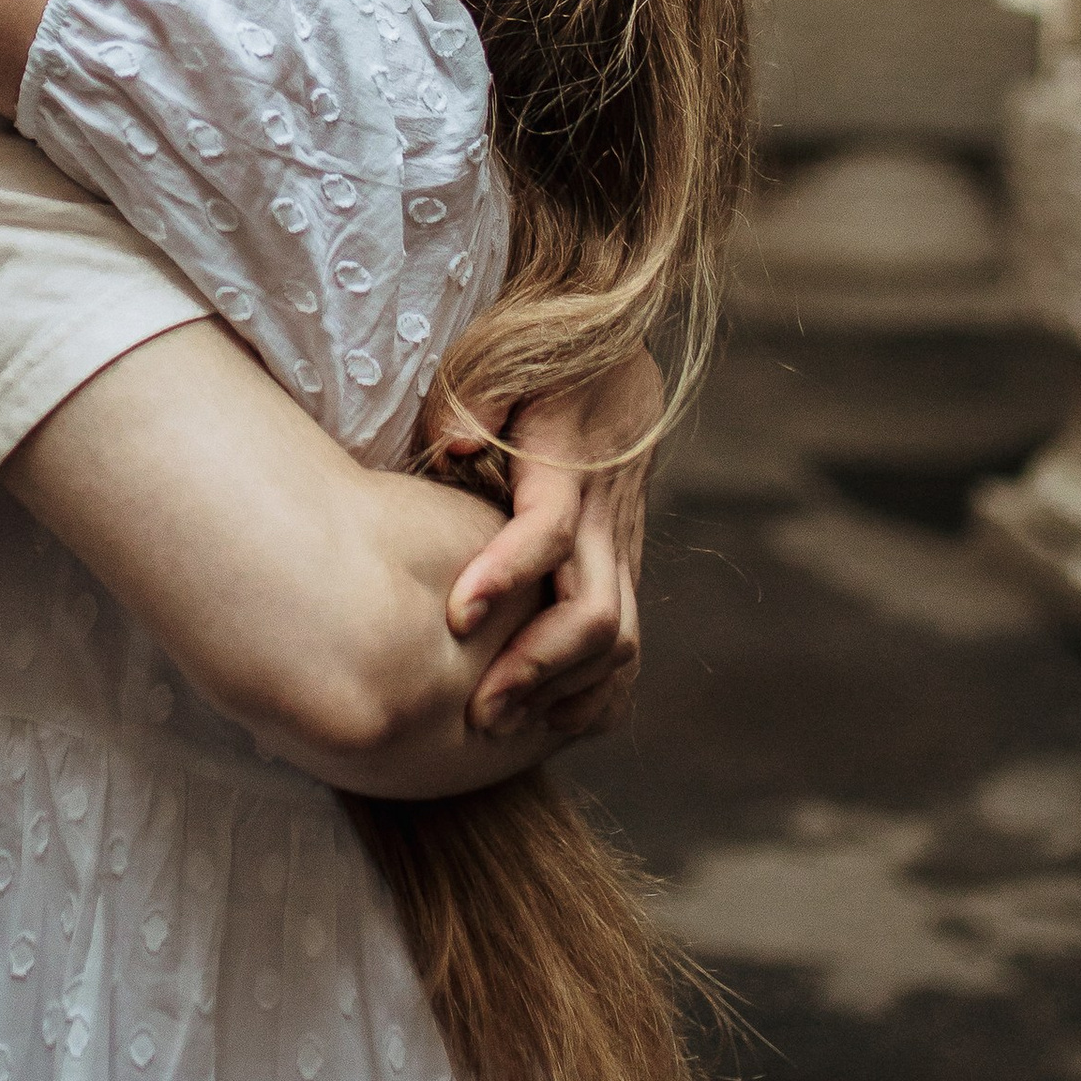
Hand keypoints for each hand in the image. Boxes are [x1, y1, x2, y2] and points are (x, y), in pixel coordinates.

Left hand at [440, 354, 659, 741]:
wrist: (613, 356)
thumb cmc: (537, 357)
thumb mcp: (498, 356)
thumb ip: (472, 396)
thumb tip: (451, 443)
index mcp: (568, 465)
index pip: (547, 532)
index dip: (505, 576)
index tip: (456, 616)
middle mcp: (604, 517)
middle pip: (595, 614)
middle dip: (537, 669)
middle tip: (476, 711)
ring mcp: (620, 548)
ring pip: (621, 640)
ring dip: (565, 693)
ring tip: (499, 724)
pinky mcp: (620, 568)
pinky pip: (628, 645)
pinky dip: (599, 694)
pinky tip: (549, 720)